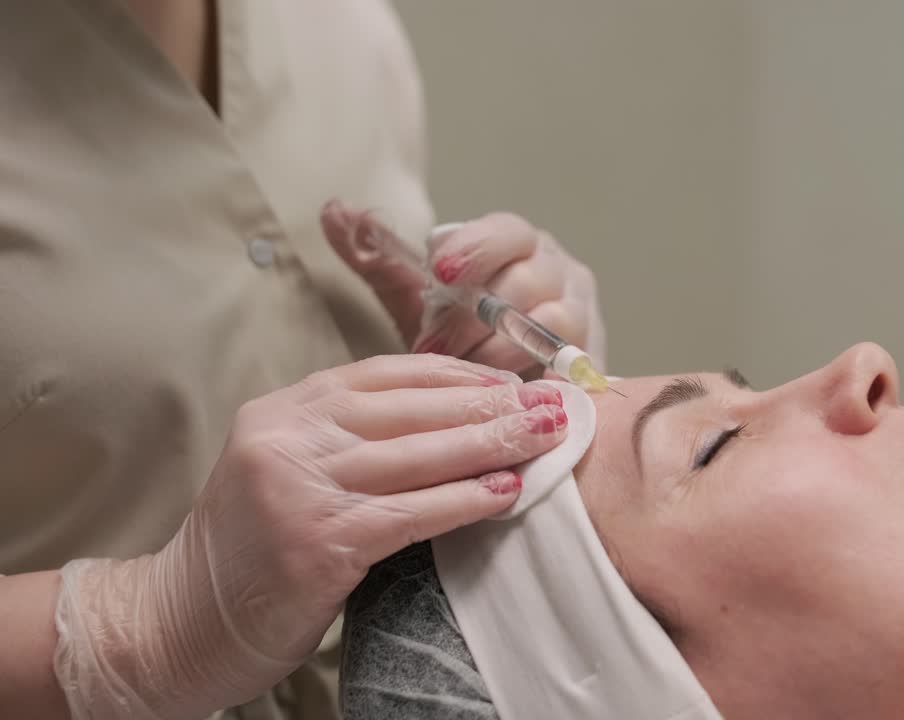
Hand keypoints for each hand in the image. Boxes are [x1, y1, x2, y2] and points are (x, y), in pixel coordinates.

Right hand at [53, 355, 567, 718]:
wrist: (179, 620)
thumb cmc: (250, 548)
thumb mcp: (290, 468)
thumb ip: (352, 438)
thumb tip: (453, 420)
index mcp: (285, 410)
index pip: (389, 373)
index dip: (460, 374)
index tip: (514, 378)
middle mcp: (288, 436)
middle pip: (414, 408)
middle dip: (493, 403)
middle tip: (553, 402)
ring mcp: (299, 487)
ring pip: (420, 454)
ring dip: (494, 443)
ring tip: (547, 437)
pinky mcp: (317, 542)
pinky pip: (412, 512)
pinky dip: (466, 500)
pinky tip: (507, 491)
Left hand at [322, 201, 606, 375]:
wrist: (506, 383)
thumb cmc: (460, 330)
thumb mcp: (416, 294)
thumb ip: (377, 255)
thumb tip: (332, 209)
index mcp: (518, 243)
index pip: (506, 231)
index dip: (475, 249)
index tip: (439, 272)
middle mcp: (560, 270)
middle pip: (529, 279)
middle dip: (476, 316)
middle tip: (432, 345)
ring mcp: (584, 314)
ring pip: (552, 324)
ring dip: (502, 352)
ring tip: (463, 379)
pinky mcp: (594, 361)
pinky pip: (574, 369)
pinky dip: (541, 382)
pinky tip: (509, 401)